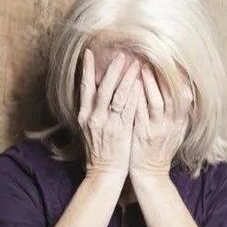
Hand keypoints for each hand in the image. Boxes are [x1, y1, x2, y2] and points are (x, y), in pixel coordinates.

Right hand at [78, 48, 141, 180]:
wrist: (103, 173)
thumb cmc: (100, 152)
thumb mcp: (91, 129)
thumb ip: (93, 111)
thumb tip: (98, 93)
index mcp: (84, 116)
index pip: (85, 88)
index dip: (86, 69)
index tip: (89, 53)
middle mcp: (93, 117)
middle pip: (102, 87)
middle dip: (112, 69)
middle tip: (121, 53)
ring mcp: (107, 124)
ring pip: (117, 95)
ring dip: (127, 77)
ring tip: (135, 63)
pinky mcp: (120, 131)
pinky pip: (128, 109)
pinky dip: (134, 95)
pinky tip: (141, 84)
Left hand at [129, 64, 191, 178]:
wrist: (150, 173)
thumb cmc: (160, 150)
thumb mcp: (176, 131)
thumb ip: (180, 112)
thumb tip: (186, 90)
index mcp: (181, 121)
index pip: (186, 95)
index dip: (181, 77)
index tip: (174, 60)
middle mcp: (171, 124)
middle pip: (173, 94)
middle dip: (165, 74)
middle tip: (156, 54)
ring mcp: (157, 129)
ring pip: (157, 102)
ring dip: (150, 82)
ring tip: (141, 64)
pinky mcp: (142, 134)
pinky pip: (140, 113)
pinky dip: (136, 98)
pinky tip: (130, 85)